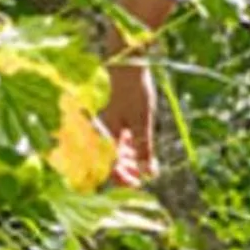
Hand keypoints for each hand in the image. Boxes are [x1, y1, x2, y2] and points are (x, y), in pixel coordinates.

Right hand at [100, 58, 157, 185]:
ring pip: (116, 150)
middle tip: (146, 175)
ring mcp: (107, 126)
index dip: (124, 179)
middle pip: (112, 160)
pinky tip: (141, 151)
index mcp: (104, 137)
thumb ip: (144, 148)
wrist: (127, 65)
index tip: (139, 184)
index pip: (109, 168)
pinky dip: (130, 146)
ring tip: (148, 165)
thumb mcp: (142, 122)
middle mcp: (102, 133)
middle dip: (129, 170)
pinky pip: (119, 138)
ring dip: (131, 159)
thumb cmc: (133, 92)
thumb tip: (148, 173)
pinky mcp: (113, 118)